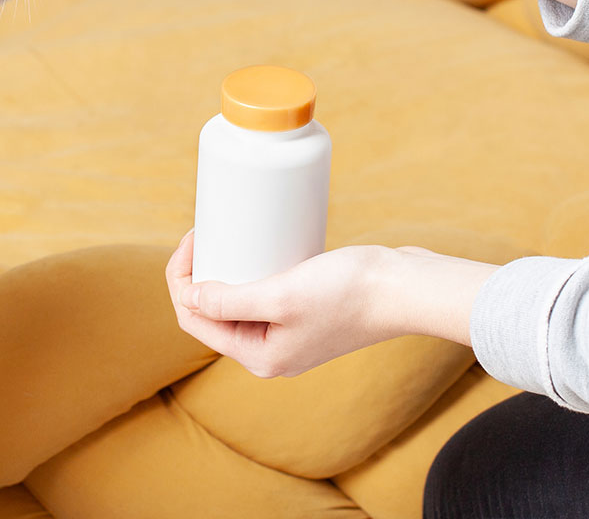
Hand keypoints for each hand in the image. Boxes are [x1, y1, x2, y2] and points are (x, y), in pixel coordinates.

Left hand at [164, 230, 498, 378]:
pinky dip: (253, 271)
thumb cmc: (349, 293)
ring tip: (223, 236)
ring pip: (239, 301)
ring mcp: (290, 333)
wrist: (406, 288)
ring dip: (225, 272)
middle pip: (213, 311)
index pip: (196, 319)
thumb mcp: (281, 296)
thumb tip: (190, 297)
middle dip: (200, 273)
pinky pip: (266, 292)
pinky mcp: (308, 312)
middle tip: (207, 231)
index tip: (193, 237)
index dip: (182, 278)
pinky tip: (252, 247)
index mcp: (259, 357)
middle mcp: (272, 351)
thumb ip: (231, 302)